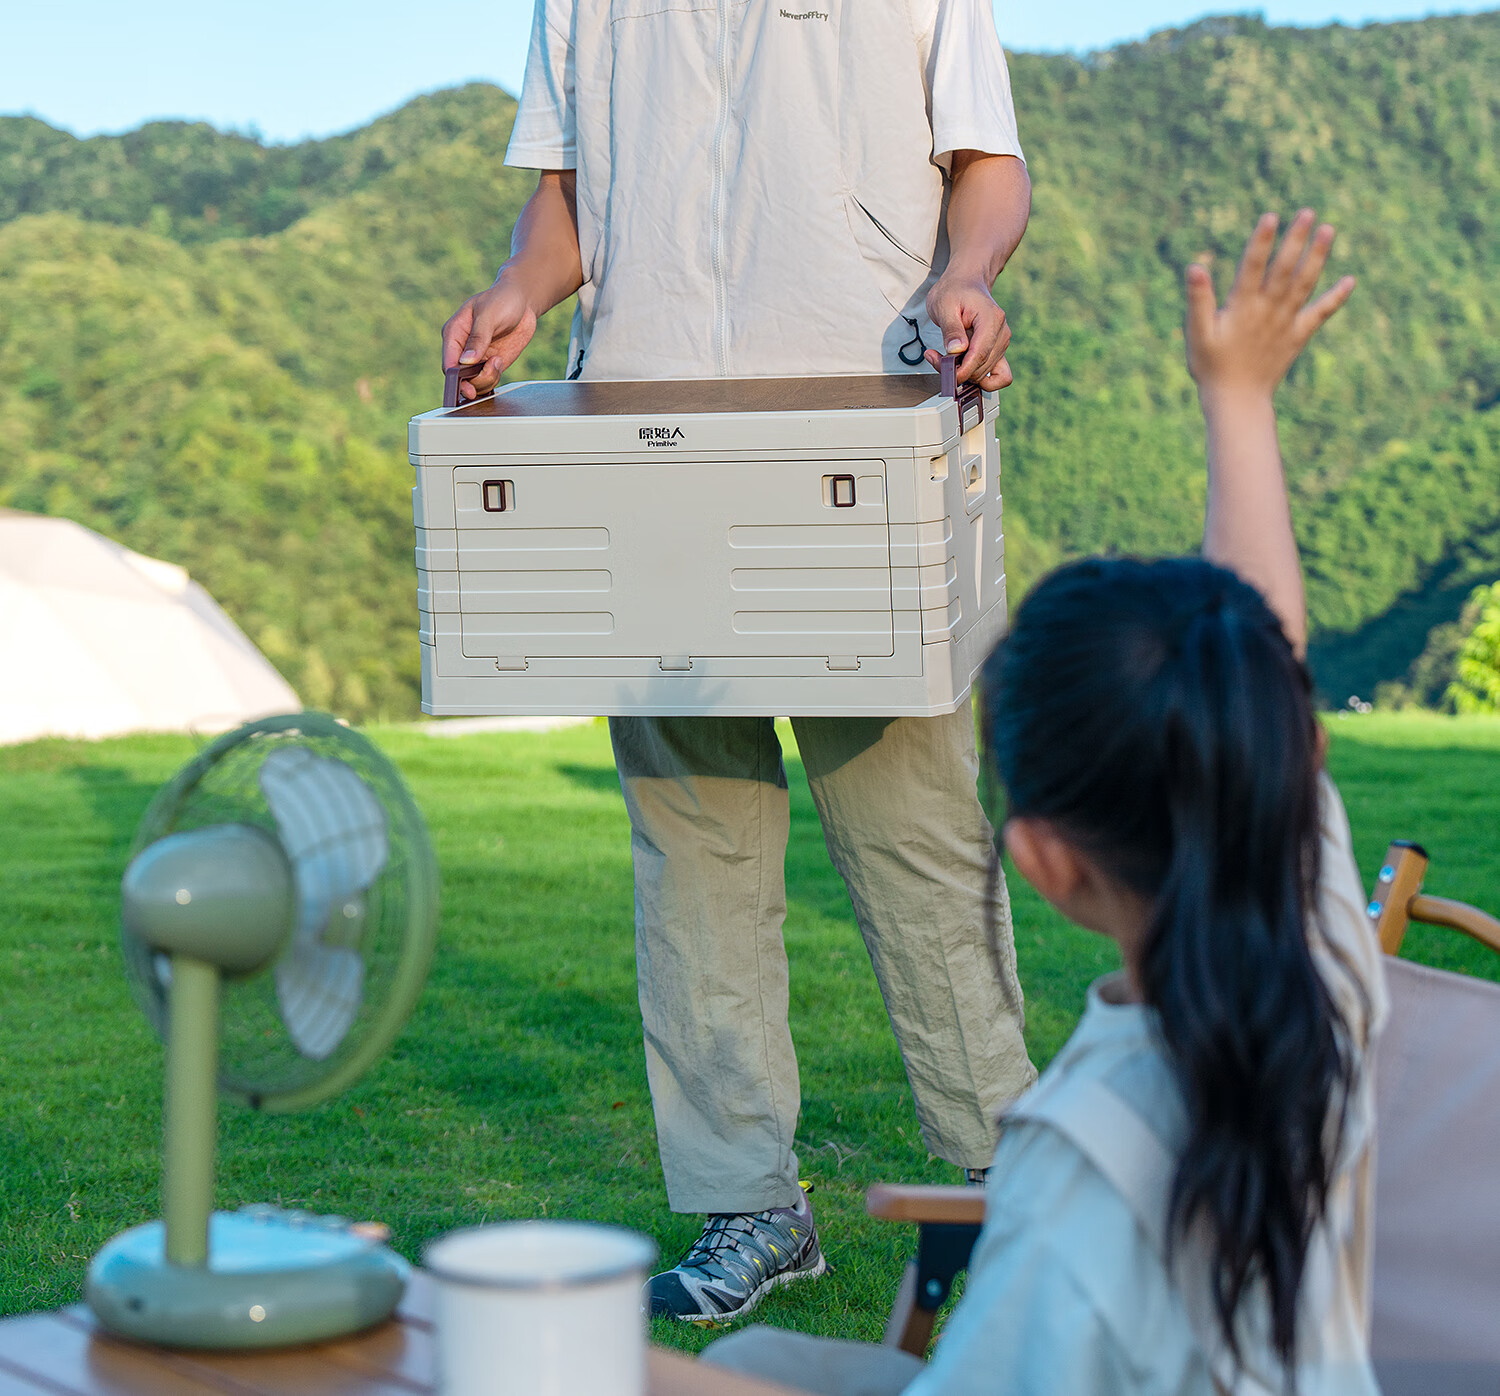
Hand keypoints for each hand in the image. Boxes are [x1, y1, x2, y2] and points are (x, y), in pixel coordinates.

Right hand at [440, 274, 538, 399]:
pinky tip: (499, 361)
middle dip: (472, 382)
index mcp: (454, 333)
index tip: (466, 384)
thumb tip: (466, 360)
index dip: (455, 377)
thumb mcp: (489, 316)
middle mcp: (462, 348)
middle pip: (459, 377)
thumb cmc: (502, 300)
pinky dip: (493, 378)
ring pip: (474, 382)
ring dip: (486, 379)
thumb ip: (478, 338)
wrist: (521, 301)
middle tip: (485, 378)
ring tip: (497, 360)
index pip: (448, 362)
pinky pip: (487, 380)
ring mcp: (477, 358)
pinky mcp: (491, 363)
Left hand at [923, 270, 1012, 389]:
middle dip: (957, 370)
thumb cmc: (955, 291)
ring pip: (986, 374)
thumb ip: (951, 329)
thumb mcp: (944, 305)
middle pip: (981, 368)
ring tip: (944, 358)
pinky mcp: (998, 351)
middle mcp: (1001, 333)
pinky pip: (1001, 376)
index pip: (979, 356)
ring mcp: (1002, 343)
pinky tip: (964, 370)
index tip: (943, 370)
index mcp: (991, 319)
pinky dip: (981, 379)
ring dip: (964, 373)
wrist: (966, 282)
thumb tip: (957, 351)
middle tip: (935, 356)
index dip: (961, 370)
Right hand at [1185, 210, 1354, 400]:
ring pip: (1305, 284)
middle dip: (1296, 240)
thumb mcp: (1197, 334)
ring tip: (1329, 230)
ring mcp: (1286, 323)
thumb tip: (1194, 267)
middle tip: (1308, 212)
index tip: (1271, 216)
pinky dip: (1335, 298)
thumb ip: (1198, 300)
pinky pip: (1319, 314)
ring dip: (1318, 257)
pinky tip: (1350, 281)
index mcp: (1242, 307)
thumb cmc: (1211, 367)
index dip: (1262, 241)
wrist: (1237, 401)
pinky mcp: (1297, 336)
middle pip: (1285, 269)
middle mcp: (1268, 311)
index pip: (1253, 267)